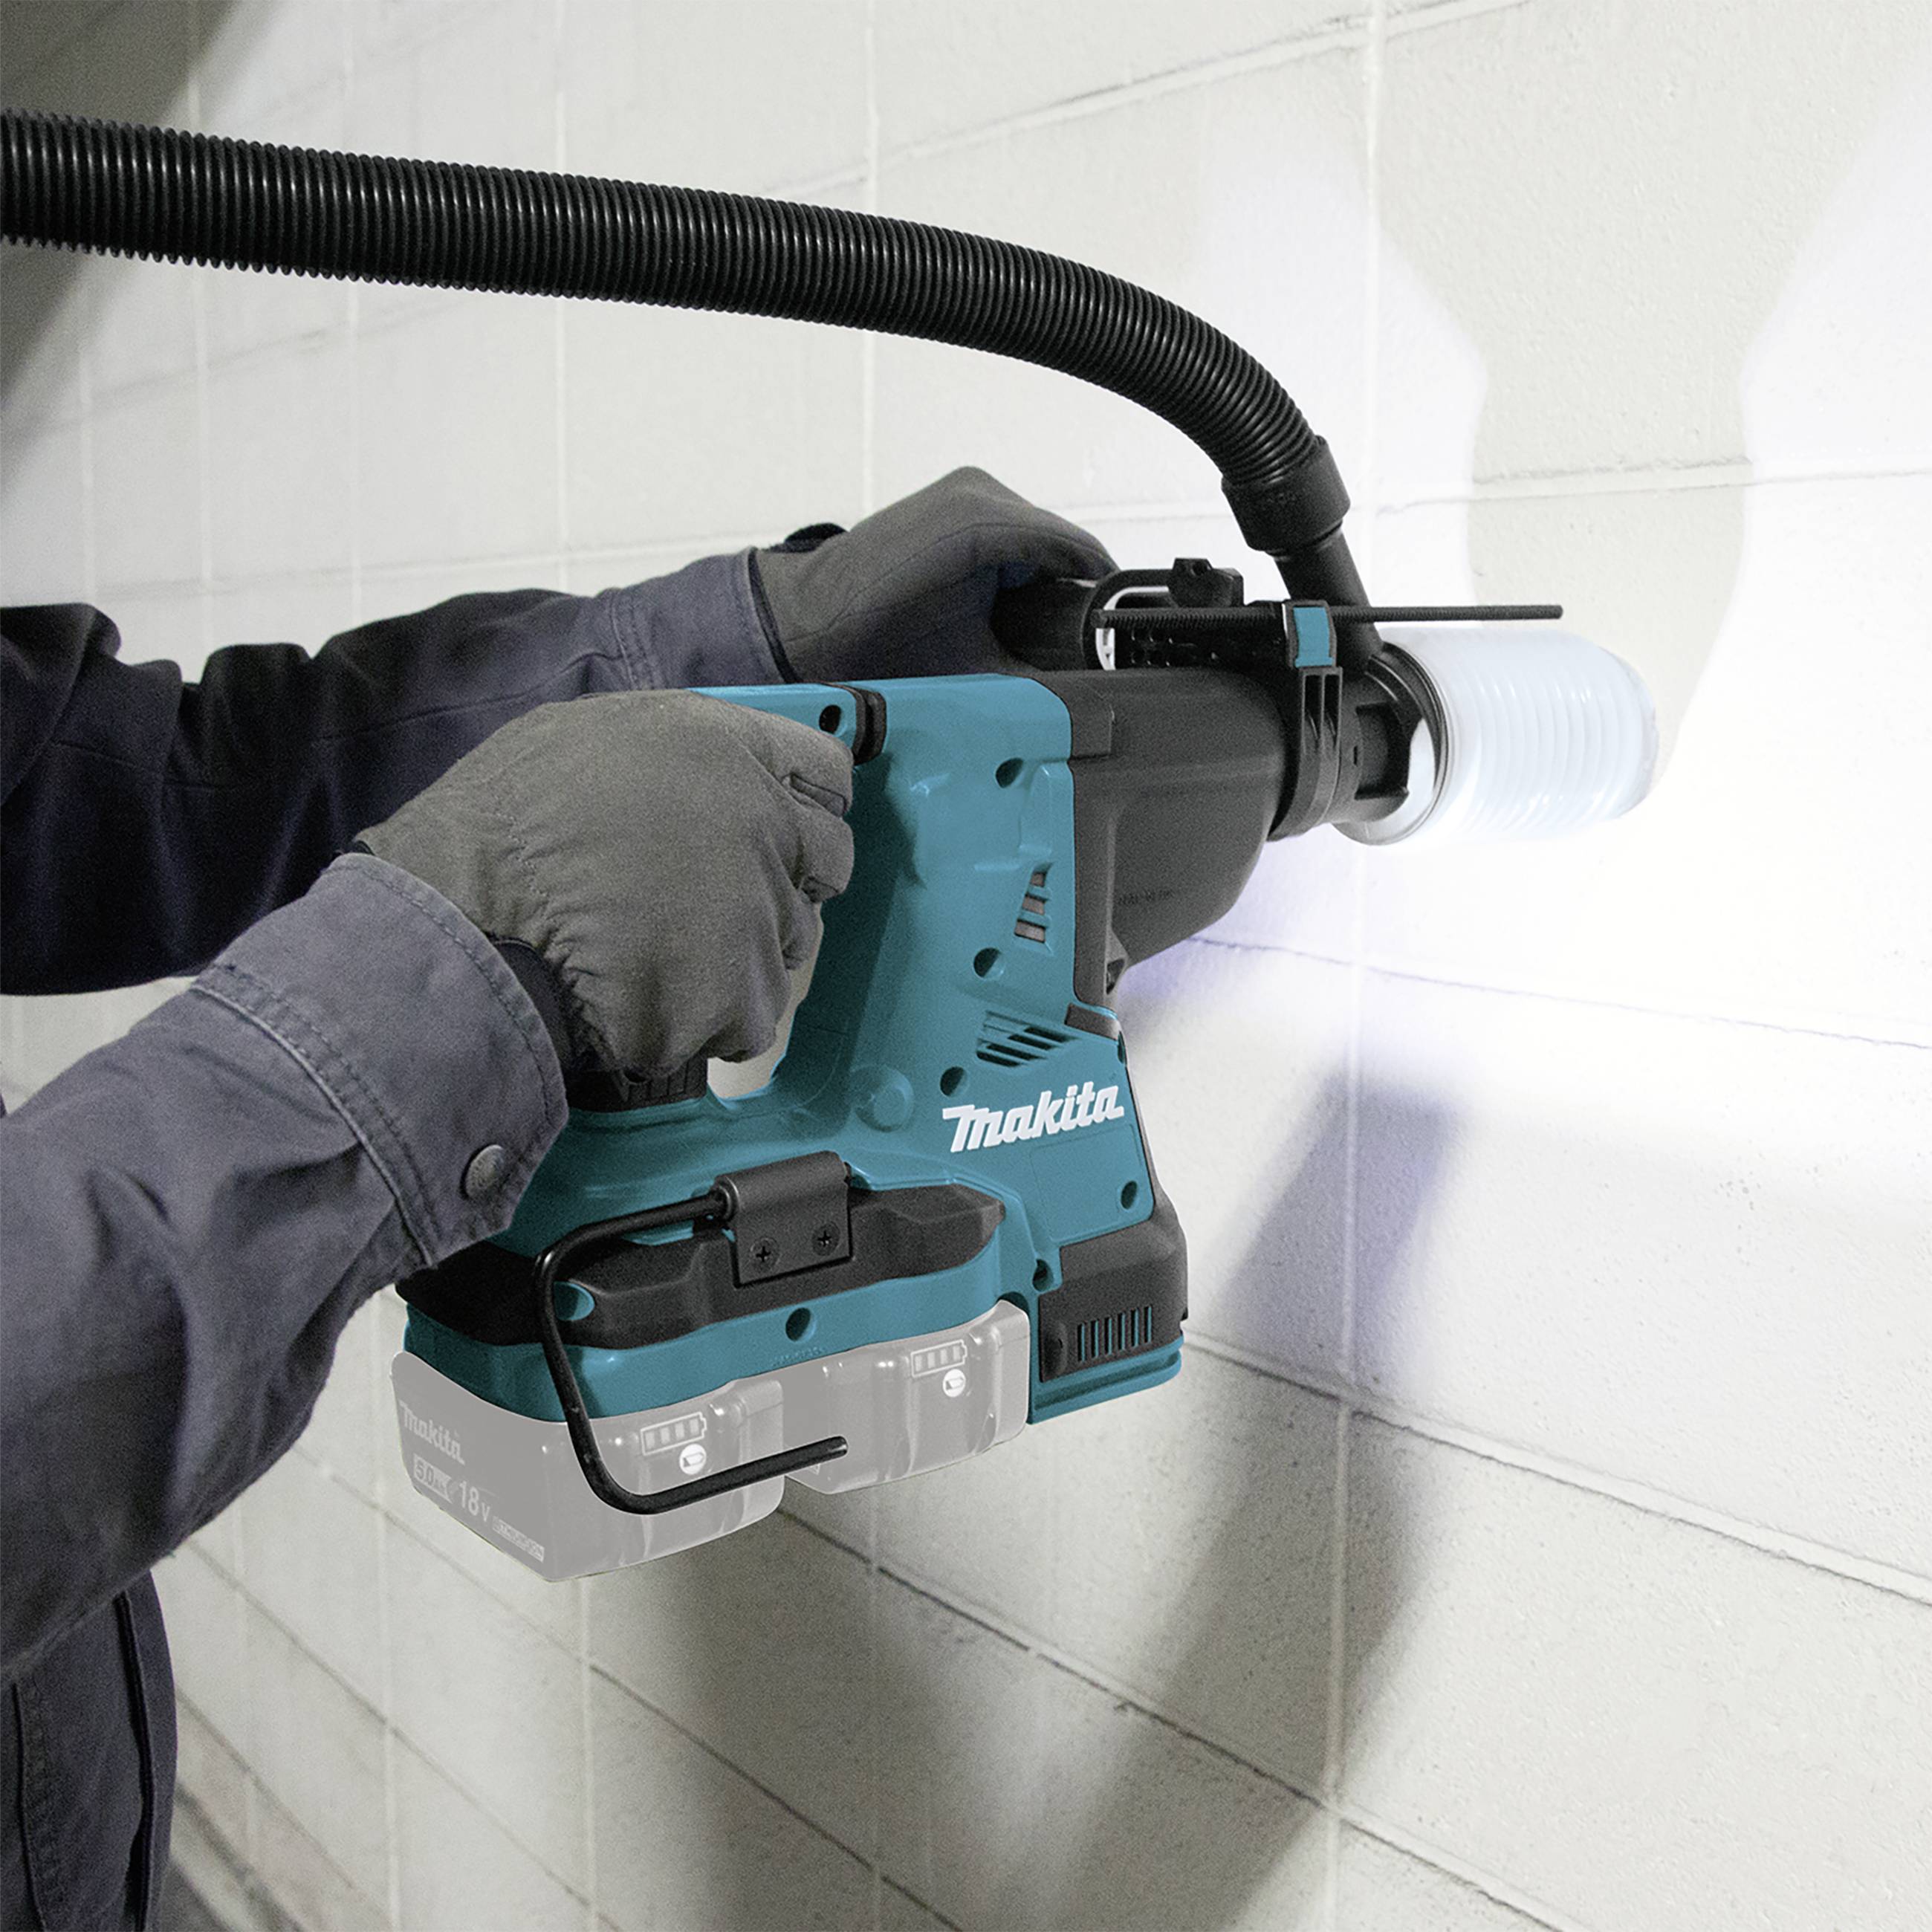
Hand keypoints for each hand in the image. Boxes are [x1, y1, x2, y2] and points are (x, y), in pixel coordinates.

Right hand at [356, 692, 852, 1074]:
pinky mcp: (742, 997)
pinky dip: (710, 1019)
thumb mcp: (580, 741)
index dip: (807, 801)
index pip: (826, 772)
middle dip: (790, 877)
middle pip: (828, 858)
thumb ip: (667, 756)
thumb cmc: (494, 832)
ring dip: (744, 949)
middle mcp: (763, 823)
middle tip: (725, 896)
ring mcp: (760, 914)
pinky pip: (751, 1016)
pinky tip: (652, 1004)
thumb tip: (701, 775)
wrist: (456, 928)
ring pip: (790, 940)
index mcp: (725, 748)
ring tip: (664, 952)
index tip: (789, 823)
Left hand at [750, 466, 1113, 681]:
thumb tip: (1088, 703)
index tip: (1112, 640)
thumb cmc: (872, 646)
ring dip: (1050, 577)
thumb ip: (1032, 677)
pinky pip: (1015, 528)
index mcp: (984, 525)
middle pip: (1063, 543)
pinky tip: (1020, 600)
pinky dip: (1024, 562)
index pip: (1078, 554)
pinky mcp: (958, 496)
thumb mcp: (966, 670)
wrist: (809, 622)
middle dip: (1074, 592)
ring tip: (1050, 628)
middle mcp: (979, 493)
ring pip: (1043, 535)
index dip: (1100, 599)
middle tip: (1082, 646)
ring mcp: (968, 488)